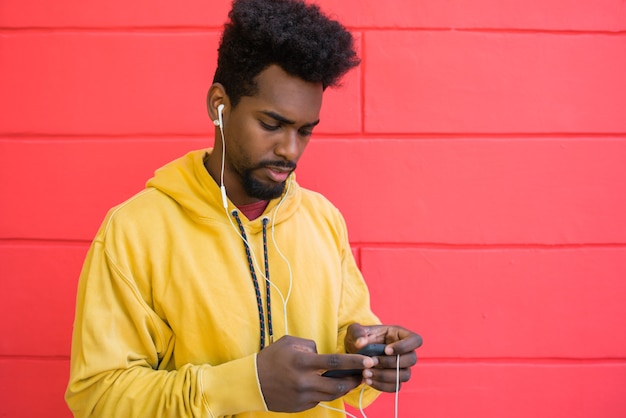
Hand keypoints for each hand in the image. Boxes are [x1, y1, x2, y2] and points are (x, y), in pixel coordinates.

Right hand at [256, 335, 375, 411]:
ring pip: (332, 395)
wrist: (251, 383)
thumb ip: (310, 345)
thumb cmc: (270, 358)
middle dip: (355, 379)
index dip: (355, 362)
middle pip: (339, 384)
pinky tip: (327, 386)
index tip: (369, 361)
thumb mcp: (288, 342)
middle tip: (365, 373)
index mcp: (303, 362)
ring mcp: (303, 396)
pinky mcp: (301, 406)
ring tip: (351, 380)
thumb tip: (322, 354)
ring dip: (344, 387)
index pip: (335, 361)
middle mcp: (305, 381)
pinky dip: (326, 393)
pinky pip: (320, 400)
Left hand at [345, 323, 422, 391]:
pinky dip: (381, 385)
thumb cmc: (359, 338)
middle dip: (390, 363)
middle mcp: (405, 351)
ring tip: (366, 372)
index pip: (415, 340)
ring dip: (385, 375)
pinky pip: (395, 386)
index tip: (386, 350)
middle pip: (411, 359)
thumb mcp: (354, 331)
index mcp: (400, 335)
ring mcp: (402, 367)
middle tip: (371, 362)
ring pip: (404, 375)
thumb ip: (357, 333)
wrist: (354, 353)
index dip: (404, 346)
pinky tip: (368, 380)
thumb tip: (361, 343)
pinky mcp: (395, 379)